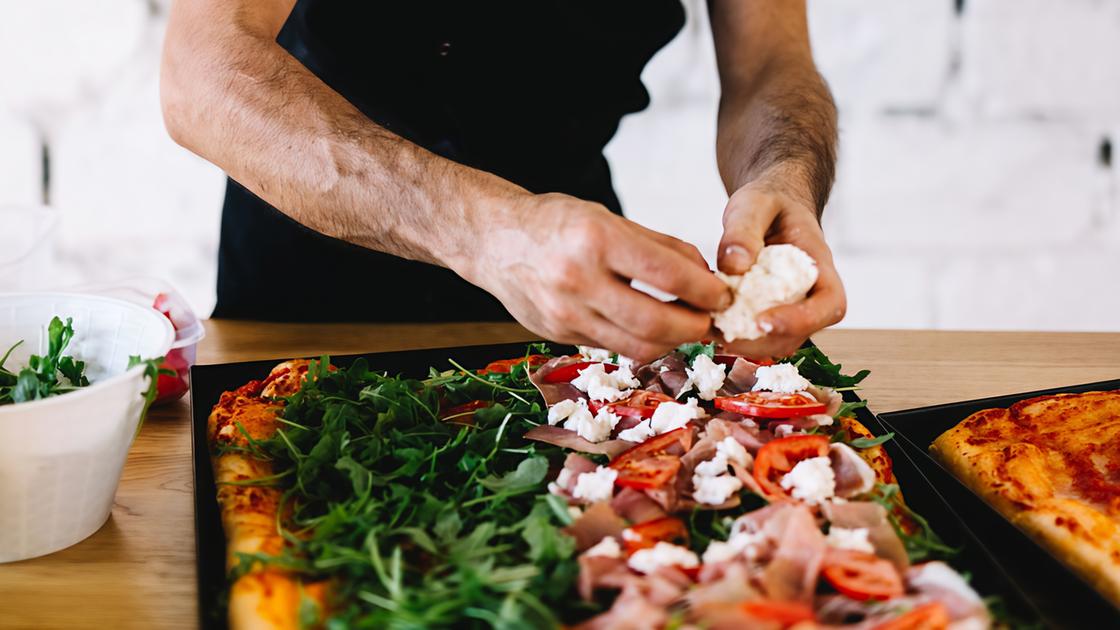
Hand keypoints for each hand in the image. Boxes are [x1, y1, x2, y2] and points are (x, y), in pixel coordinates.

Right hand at [467, 193, 731, 361]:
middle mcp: (577, 279)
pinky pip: (612, 347)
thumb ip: (658, 246)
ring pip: (636, 346)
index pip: (667, 274)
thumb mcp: (606, 217)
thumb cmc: (554, 222)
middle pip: (655, 322)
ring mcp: (564, 313)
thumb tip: (706, 274)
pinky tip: (651, 329)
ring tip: (686, 327)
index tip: (724, 293)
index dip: (705, 290)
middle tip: (712, 319)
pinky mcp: (557, 335)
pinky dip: (640, 342)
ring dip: (672, 342)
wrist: (491, 240)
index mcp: (595, 239)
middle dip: (695, 326)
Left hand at [716, 169, 846, 358]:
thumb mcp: (754, 203)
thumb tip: (734, 265)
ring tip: (710, 329)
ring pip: (778, 341)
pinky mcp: (768, 311)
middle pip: (801, 333)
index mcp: (819, 264)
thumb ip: (744, 229)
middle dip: (763, 341)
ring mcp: (791, 306)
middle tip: (723, 333)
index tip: (764, 322)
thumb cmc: (769, 200)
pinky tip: (708, 322)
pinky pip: (758, 334)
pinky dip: (735, 334)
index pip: (831, 304)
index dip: (802, 320)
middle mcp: (811, 292)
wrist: (770, 203)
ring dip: (746, 343)